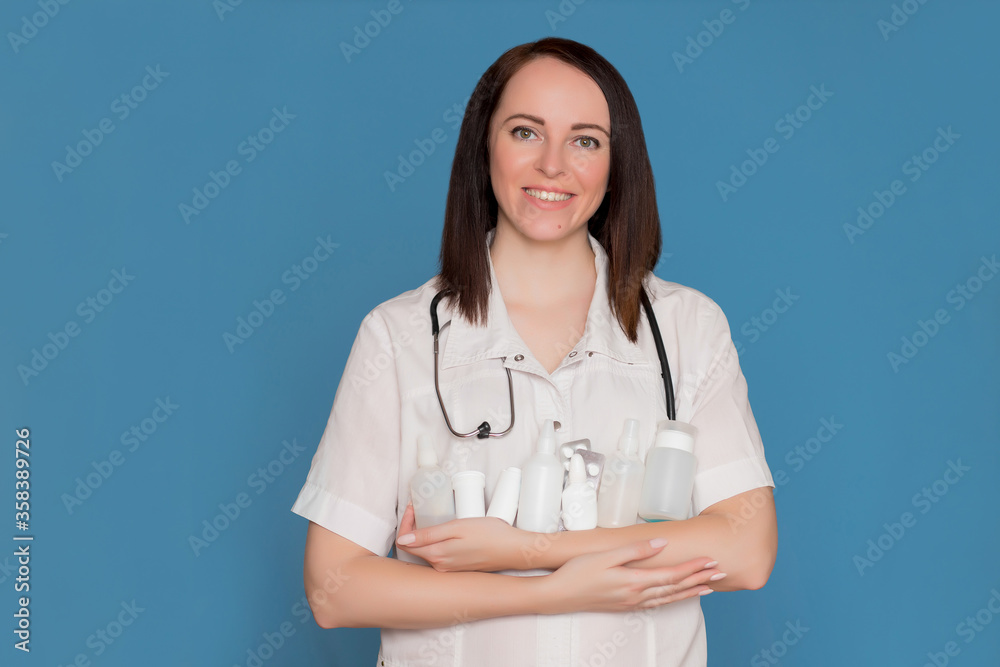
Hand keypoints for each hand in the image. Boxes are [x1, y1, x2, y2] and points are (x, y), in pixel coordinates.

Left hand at [395, 502, 525, 571]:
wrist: (513, 550)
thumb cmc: (488, 535)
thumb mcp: (457, 528)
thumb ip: (428, 535)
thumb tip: (402, 540)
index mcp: (436, 556)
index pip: (406, 544)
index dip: (405, 523)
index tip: (412, 507)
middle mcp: (440, 567)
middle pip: (415, 548)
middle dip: (412, 526)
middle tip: (419, 507)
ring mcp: (449, 569)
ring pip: (426, 551)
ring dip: (424, 534)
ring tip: (431, 515)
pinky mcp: (458, 568)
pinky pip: (439, 555)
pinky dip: (435, 542)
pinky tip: (444, 530)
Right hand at [537, 539, 723, 614]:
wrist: (559, 595)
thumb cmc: (578, 571)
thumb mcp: (606, 555)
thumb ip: (635, 550)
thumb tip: (662, 543)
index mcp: (634, 581)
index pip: (672, 574)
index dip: (693, 568)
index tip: (710, 560)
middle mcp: (637, 595)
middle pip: (676, 588)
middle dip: (699, 579)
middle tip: (721, 572)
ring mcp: (632, 603)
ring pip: (669, 598)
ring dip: (691, 591)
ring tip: (709, 586)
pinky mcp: (626, 606)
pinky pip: (658, 603)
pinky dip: (674, 599)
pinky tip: (679, 596)